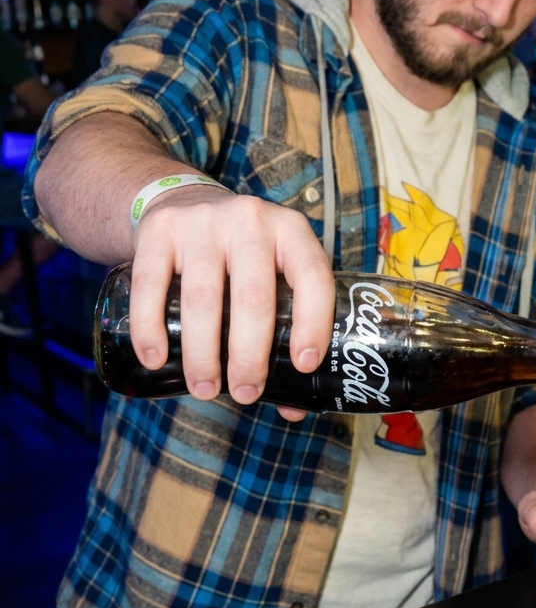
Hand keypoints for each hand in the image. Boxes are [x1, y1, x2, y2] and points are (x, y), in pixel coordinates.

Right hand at [129, 186, 334, 417]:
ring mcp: (202, 221)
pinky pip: (151, 284)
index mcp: (291, 231)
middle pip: (252, 297)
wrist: (184, 199)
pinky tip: (156, 359)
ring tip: (204, 389)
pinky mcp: (159, 230)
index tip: (303, 366)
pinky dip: (151, 329)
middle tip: (244, 394)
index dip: (312, 323)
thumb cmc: (241, 256)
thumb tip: (294, 408)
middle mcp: (250, 220)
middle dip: (248, 357)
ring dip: (202, 354)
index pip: (312, 276)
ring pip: (201, 297)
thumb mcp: (271, 273)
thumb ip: (283, 329)